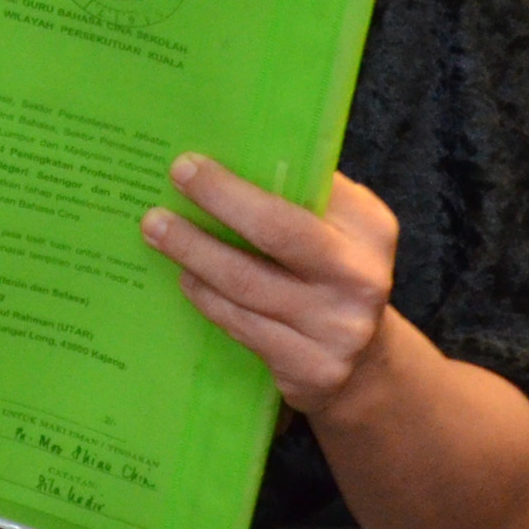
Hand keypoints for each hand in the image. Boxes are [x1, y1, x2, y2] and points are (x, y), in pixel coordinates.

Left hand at [139, 158, 398, 414]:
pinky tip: (186, 278)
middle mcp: (361, 278)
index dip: (240, 182)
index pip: (304, 192)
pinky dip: (208, 299)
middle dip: (217, 204)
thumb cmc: (335, 277)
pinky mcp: (311, 369)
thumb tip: (228, 159)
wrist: (366, 364)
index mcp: (370, 230)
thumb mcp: (342, 232)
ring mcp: (338, 329)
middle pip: (276, 233)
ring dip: (194, 254)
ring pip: (247, 285)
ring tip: (157, 231)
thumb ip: (305, 197)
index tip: (189, 163)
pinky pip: (243, 327)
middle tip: (168, 186)